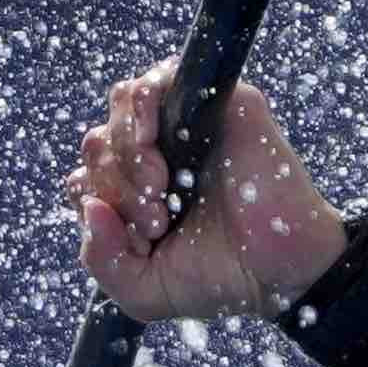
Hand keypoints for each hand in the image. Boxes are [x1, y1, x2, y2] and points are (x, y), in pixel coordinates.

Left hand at [72, 61, 354, 324]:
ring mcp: (186, 125)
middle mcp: (156, 153)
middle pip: (98, 140)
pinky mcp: (220, 104)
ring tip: (160, 189)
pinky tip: (157, 154)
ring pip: (121, 104)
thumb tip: (89, 205)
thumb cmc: (220, 280)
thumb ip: (101, 258)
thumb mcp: (144, 289)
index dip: (100, 205)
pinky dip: (142, 109)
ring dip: (128, 151)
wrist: (281, 273)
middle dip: (114, 184)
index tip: (138, 239)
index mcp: (135, 192)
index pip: (86, 177)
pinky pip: (160, 77)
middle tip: (156, 221)